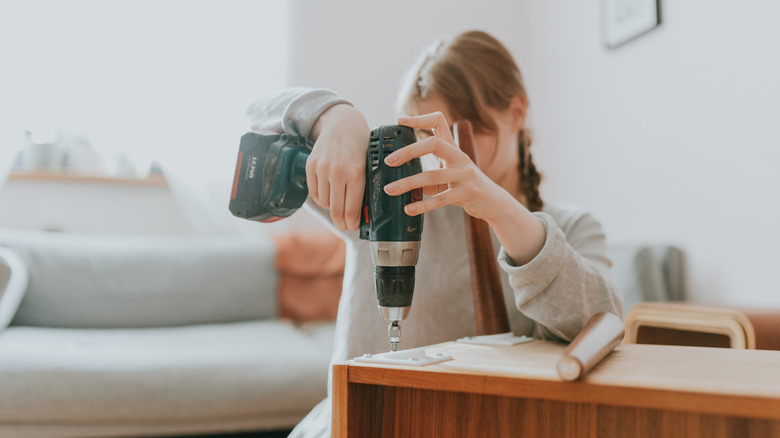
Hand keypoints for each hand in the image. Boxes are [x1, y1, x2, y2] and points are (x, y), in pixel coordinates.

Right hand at [307, 104, 369, 230]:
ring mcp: (321, 169)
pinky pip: (314, 193)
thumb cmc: (360, 144)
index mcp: (356, 173)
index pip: (352, 209)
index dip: (352, 223)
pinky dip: (322, 199)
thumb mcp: (369, 163)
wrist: (341, 122)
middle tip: (345, 226)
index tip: (353, 227)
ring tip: (339, 205)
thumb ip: (365, 186)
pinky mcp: (310, 166)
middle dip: (342, 222)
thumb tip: (363, 213)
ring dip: (332, 208)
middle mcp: (337, 172)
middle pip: (336, 210)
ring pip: (325, 203)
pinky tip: (329, 196)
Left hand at [386, 112, 545, 265]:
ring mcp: (465, 174)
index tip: (400, 121)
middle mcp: (460, 156)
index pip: (438, 121)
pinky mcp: (468, 192)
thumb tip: (399, 180)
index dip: (419, 119)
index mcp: (453, 148)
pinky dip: (423, 204)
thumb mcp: (447, 175)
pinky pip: (441, 199)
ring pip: (433, 175)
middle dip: (409, 151)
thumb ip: (427, 175)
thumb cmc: (465, 186)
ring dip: (408, 183)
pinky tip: (409, 208)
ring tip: (390, 190)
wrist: (493, 203)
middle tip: (389, 161)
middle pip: (434, 143)